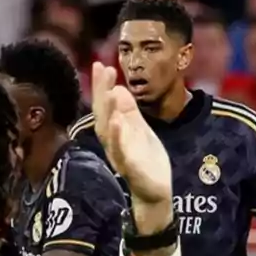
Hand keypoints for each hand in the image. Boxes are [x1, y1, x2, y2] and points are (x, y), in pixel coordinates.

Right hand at [89, 62, 172, 232]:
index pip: (105, 105)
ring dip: (106, 111)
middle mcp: (112, 141)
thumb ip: (129, 111)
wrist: (155, 191)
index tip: (102, 64)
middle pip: (102, 113)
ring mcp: (119, 154)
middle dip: (100, 91)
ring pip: (107, 131)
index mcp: (116, 131)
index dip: (102, 86)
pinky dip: (117, 136)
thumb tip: (117, 88)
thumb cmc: (145, 160)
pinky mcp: (129, 167)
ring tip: (108, 91)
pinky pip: (120, 151)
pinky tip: (117, 121)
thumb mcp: (139, 129)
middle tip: (102, 68)